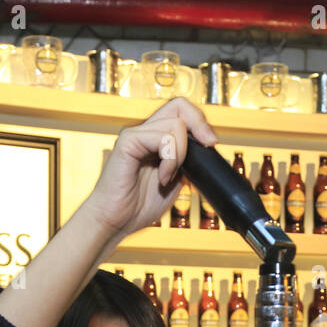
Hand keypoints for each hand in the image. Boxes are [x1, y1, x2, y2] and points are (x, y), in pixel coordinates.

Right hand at [76, 97, 217, 241]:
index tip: (211, 144)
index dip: (201, 122)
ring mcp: (136, 135)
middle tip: (208, 145)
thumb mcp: (173, 183)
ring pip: (176, 124)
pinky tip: (162, 178)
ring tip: (169, 177)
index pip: (182, 112)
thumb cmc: (137, 207)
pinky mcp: (128, 141)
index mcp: (155, 139)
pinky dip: (170, 160)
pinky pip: (162, 138)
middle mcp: (145, 132)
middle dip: (200, 124)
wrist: (115, 222)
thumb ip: (185, 164)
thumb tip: (205, 151)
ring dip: (181, 155)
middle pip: (180, 105)